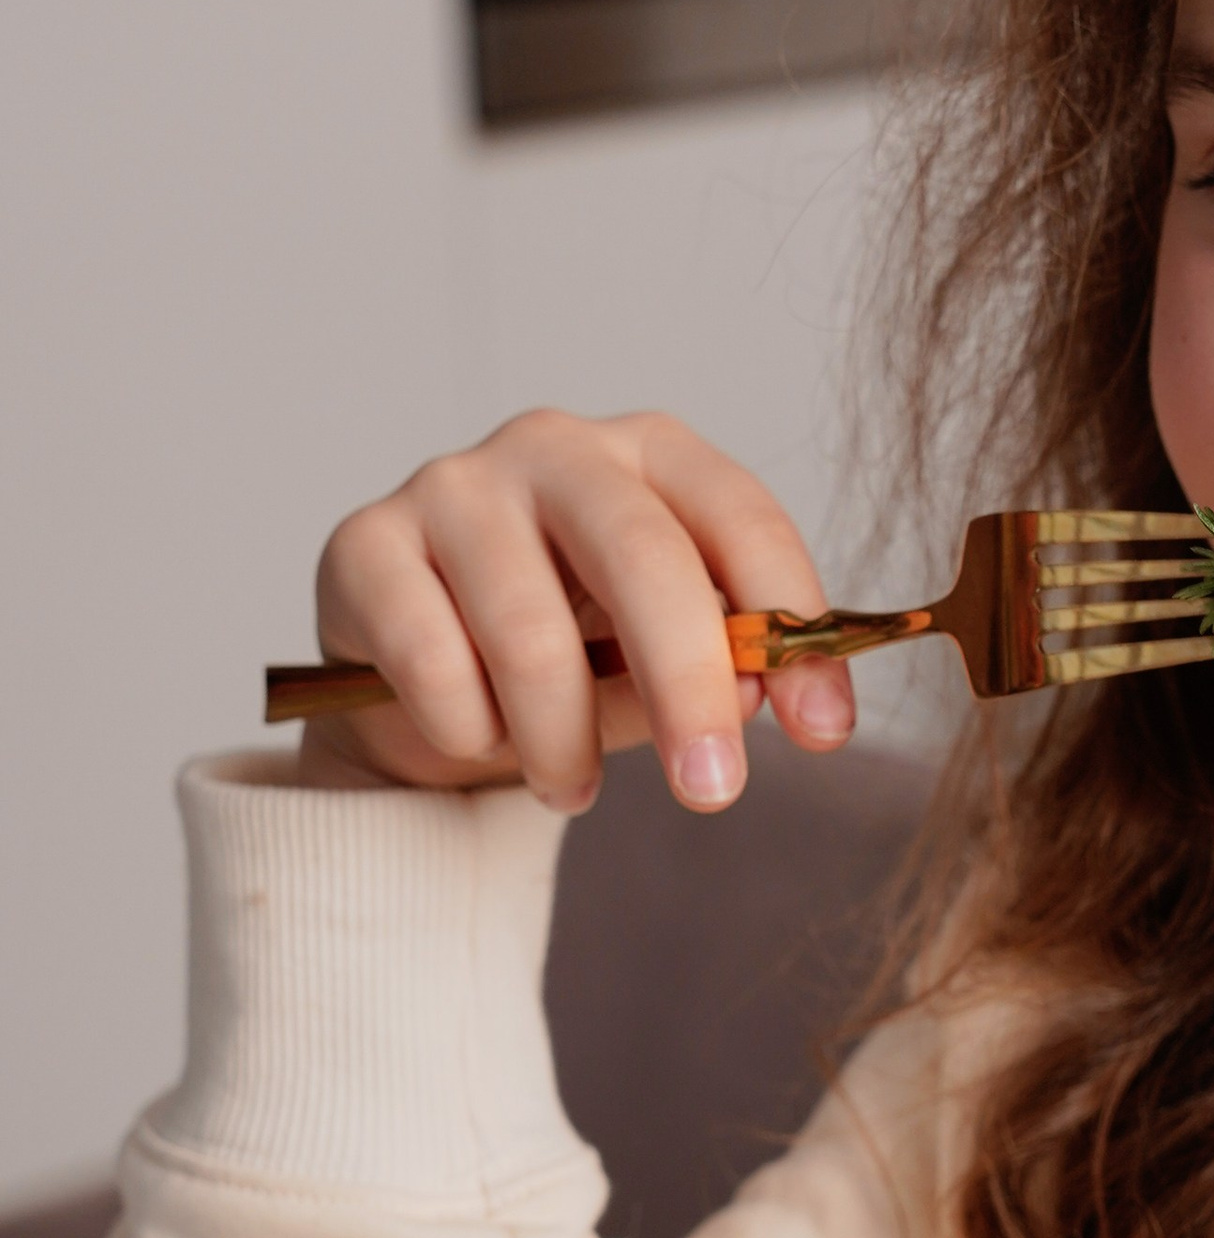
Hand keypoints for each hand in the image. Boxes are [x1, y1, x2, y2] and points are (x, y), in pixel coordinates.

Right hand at [297, 411, 855, 810]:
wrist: (420, 686)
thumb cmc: (569, 657)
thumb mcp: (656, 666)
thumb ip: (711, 671)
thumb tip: (750, 695)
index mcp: (654, 455)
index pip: (743, 521)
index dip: (792, 630)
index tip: (824, 733)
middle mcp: (557, 447)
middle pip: (642, 559)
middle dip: (686, 689)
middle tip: (711, 791)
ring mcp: (454, 484)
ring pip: (531, 634)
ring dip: (559, 741)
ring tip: (567, 788)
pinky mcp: (365, 541)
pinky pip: (432, 661)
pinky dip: (467, 730)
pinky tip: (475, 740)